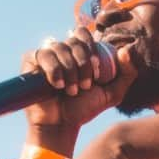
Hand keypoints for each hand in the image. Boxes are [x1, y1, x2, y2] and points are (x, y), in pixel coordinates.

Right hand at [22, 27, 136, 129]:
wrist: (62, 125)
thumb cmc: (85, 109)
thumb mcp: (113, 93)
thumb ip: (127, 73)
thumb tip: (126, 50)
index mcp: (79, 52)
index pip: (83, 34)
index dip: (91, 49)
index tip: (95, 71)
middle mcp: (62, 50)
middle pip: (74, 40)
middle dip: (83, 64)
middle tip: (85, 86)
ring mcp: (46, 55)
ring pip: (59, 47)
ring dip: (69, 71)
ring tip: (71, 90)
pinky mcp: (31, 62)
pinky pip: (42, 54)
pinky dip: (53, 70)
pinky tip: (56, 85)